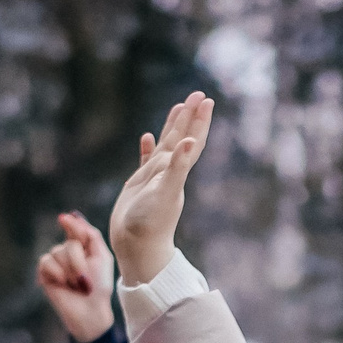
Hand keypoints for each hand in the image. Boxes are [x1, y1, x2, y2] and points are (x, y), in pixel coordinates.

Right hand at [36, 212, 115, 342]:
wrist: (90, 311)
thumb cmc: (100, 287)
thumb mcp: (102, 257)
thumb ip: (92, 235)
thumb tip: (71, 215)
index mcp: (84, 248)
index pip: (75, 229)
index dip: (71, 224)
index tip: (64, 219)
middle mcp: (69, 253)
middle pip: (69, 243)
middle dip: (79, 261)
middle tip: (85, 280)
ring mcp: (56, 263)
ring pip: (57, 252)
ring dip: (70, 270)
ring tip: (76, 285)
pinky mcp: (45, 274)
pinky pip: (45, 262)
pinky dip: (57, 273)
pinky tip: (63, 284)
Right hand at [108, 92, 213, 288]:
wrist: (137, 248)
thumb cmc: (151, 223)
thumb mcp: (165, 193)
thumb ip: (178, 168)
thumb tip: (190, 142)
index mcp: (176, 171)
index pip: (191, 140)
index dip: (198, 120)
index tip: (206, 99)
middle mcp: (168, 172)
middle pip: (181, 137)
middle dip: (189, 116)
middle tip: (197, 94)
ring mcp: (154, 178)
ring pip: (165, 146)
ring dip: (172, 127)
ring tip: (178, 107)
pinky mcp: (139, 186)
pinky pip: (145, 161)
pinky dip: (147, 148)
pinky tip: (147, 137)